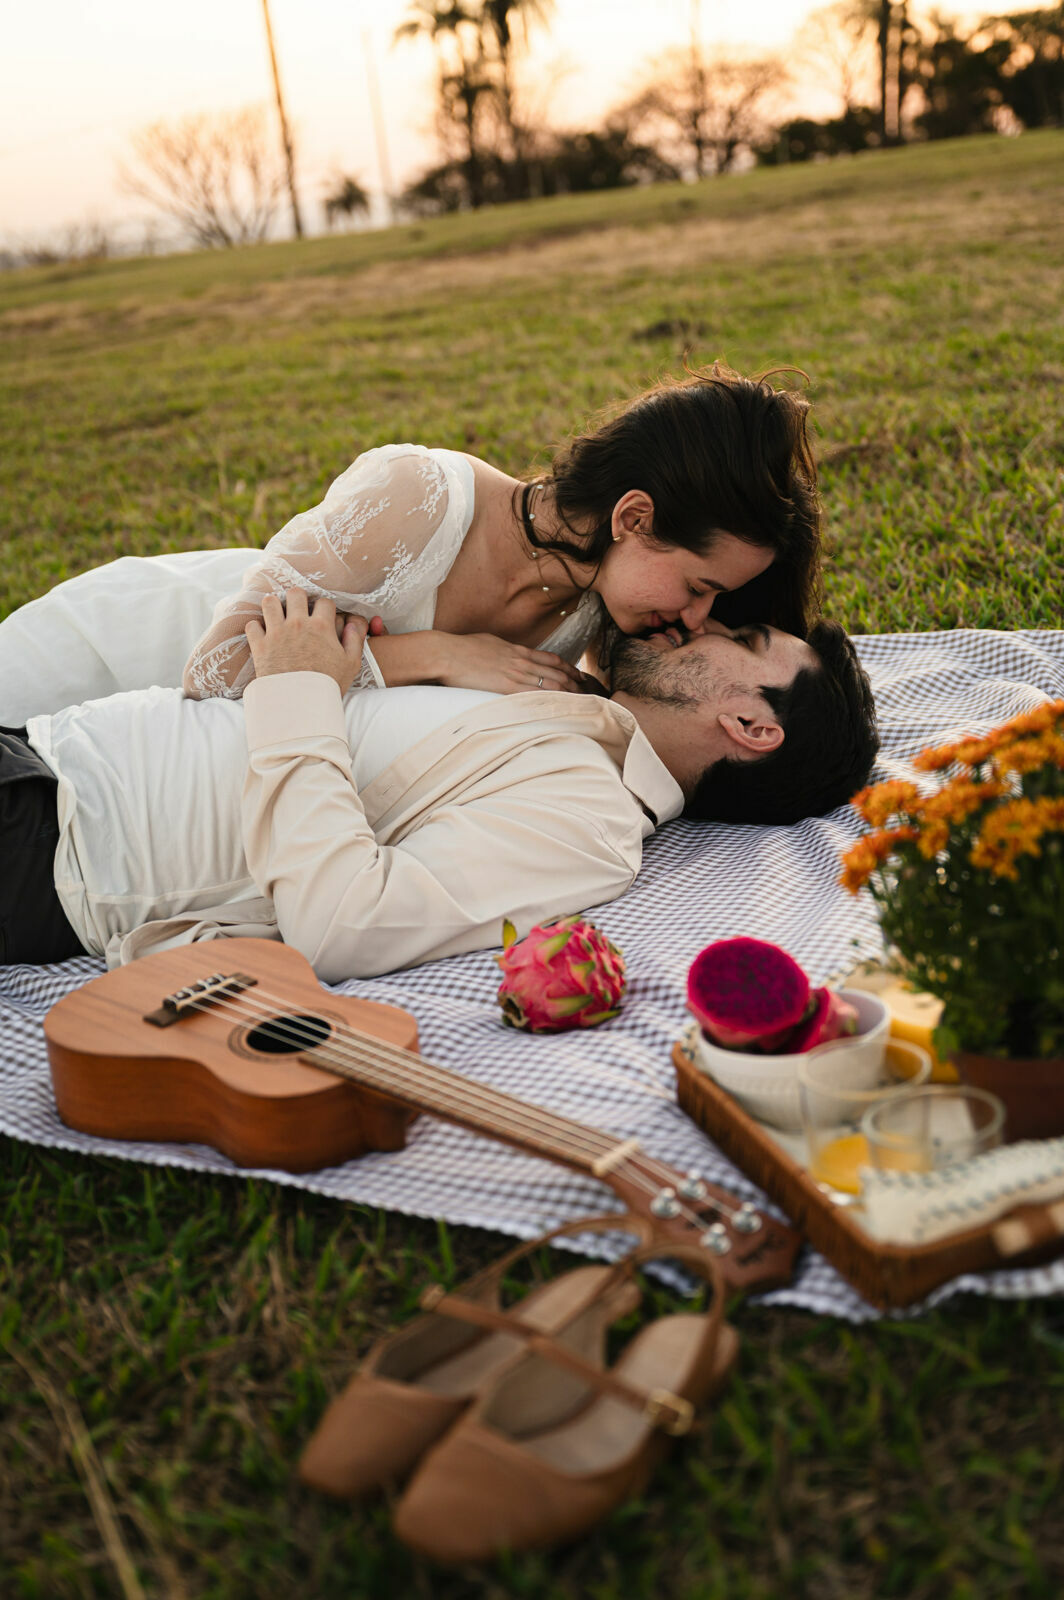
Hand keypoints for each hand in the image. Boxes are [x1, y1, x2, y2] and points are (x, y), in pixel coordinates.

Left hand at [245, 589, 367, 694]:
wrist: (300, 705)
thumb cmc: (327, 685)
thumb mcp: (351, 664)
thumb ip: (355, 640)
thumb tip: (351, 623)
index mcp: (321, 627)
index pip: (324, 601)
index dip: (325, 607)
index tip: (322, 616)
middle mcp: (298, 624)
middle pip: (295, 593)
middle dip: (297, 599)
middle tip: (298, 609)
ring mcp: (276, 633)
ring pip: (270, 602)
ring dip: (274, 606)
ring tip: (277, 615)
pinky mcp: (260, 645)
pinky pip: (252, 625)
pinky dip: (256, 628)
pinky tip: (263, 633)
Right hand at [435, 632, 587, 694]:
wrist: (446, 653)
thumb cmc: (462, 648)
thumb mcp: (490, 643)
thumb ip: (504, 650)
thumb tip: (508, 654)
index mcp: (517, 650)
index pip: (551, 659)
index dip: (568, 668)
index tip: (578, 676)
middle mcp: (521, 661)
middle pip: (556, 673)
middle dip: (575, 684)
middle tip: (589, 694)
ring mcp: (515, 674)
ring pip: (550, 684)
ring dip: (568, 694)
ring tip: (581, 703)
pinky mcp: (505, 687)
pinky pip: (534, 696)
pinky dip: (549, 702)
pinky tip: (559, 708)